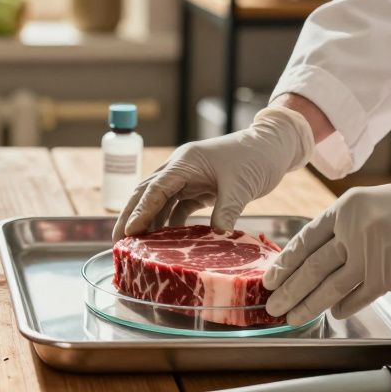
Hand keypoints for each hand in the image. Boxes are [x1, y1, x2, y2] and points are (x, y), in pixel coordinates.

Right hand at [113, 106, 314, 240]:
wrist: (272, 146)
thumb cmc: (256, 158)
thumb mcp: (242, 185)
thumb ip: (227, 209)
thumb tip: (216, 234)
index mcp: (185, 162)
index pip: (156, 188)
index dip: (141, 210)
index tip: (130, 231)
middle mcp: (180, 169)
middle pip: (147, 193)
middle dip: (131, 216)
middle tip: (117, 240)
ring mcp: (187, 178)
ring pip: (158, 201)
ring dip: (147, 221)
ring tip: (135, 245)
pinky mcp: (197, 188)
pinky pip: (175, 207)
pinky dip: (167, 222)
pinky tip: (163, 240)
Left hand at [262, 166, 390, 324]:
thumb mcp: (370, 206)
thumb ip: (343, 228)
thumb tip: (315, 259)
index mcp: (345, 208)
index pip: (305, 240)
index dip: (285, 263)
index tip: (270, 280)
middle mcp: (354, 229)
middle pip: (313, 266)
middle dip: (290, 289)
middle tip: (273, 306)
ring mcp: (373, 252)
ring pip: (331, 284)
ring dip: (309, 304)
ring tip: (293, 317)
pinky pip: (360, 294)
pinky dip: (344, 306)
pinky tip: (333, 313)